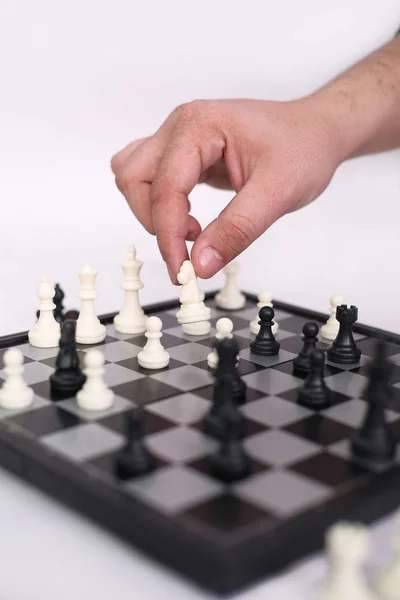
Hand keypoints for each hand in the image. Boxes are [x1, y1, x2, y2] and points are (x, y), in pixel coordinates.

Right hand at [111, 97, 344, 281]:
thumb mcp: (278, 193)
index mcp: (201, 125)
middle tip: (189, 251)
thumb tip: (200, 264)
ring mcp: (179, 138)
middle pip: (135, 178)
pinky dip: (161, 207)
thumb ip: (237, 230)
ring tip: (192, 231)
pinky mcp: (183, 154)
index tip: (182, 271)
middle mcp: (181, 126)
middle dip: (155, 222)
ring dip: (152, 212)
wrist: (317, 131)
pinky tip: (191, 222)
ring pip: (135, 178)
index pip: (166, 186)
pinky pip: (152, 182)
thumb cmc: (303, 148)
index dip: (168, 235)